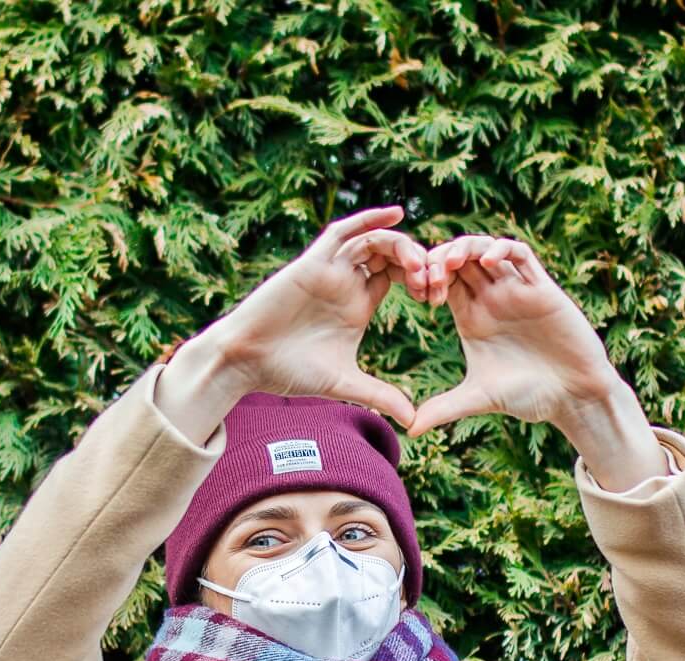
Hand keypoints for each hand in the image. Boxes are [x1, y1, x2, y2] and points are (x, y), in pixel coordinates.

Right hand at [155, 207, 428, 440]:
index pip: (399, 278)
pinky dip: (369, 219)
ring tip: (419, 265)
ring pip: (373, 241)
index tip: (438, 298)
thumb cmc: (288, 372)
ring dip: (401, 247)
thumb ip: (379, 396)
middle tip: (433, 282)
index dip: (423, 280)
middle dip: (419, 262)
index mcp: (358, 306)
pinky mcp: (313, 262)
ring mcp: (330, 270)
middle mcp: (346, 283)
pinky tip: (395, 214)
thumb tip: (412, 422)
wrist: (247, 361)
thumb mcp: (344, 384)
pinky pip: (343, 232)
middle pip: (392, 256)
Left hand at [407, 235, 661, 487]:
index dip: (426, 279)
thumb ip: (444, 408)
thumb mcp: (479, 398)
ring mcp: (516, 290)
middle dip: (439, 258)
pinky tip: (488, 261)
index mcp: (472, 317)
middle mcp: (492, 299)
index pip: (442, 282)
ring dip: (466, 247)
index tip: (417, 293)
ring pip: (486, 249)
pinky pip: (521, 254)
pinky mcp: (541, 288)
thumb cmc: (529, 396)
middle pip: (459, 259)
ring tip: (451, 262)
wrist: (573, 396)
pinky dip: (502, 249)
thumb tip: (410, 430)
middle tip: (427, 273)